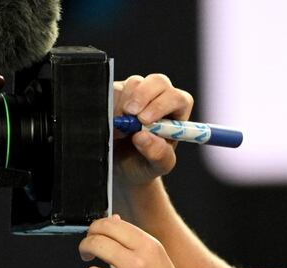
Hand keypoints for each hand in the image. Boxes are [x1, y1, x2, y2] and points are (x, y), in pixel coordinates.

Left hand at [79, 215, 201, 267]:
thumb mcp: (161, 264)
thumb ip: (136, 243)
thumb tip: (114, 220)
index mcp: (151, 249)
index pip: (111, 225)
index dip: (96, 228)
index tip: (93, 235)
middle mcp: (137, 264)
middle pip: (95, 242)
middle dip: (86, 247)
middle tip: (87, 254)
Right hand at [112, 74, 193, 188]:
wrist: (121, 167)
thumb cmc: (145, 164)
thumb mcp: (156, 166)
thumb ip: (157, 154)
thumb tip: (143, 136)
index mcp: (177, 113)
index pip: (177, 98)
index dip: (162, 105)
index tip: (145, 121)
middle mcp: (160, 98)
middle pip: (158, 82)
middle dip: (143, 96)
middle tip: (129, 114)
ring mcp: (139, 92)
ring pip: (133, 84)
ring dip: (124, 104)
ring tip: (119, 130)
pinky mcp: (118, 92)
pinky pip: (112, 88)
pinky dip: (109, 103)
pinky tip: (108, 122)